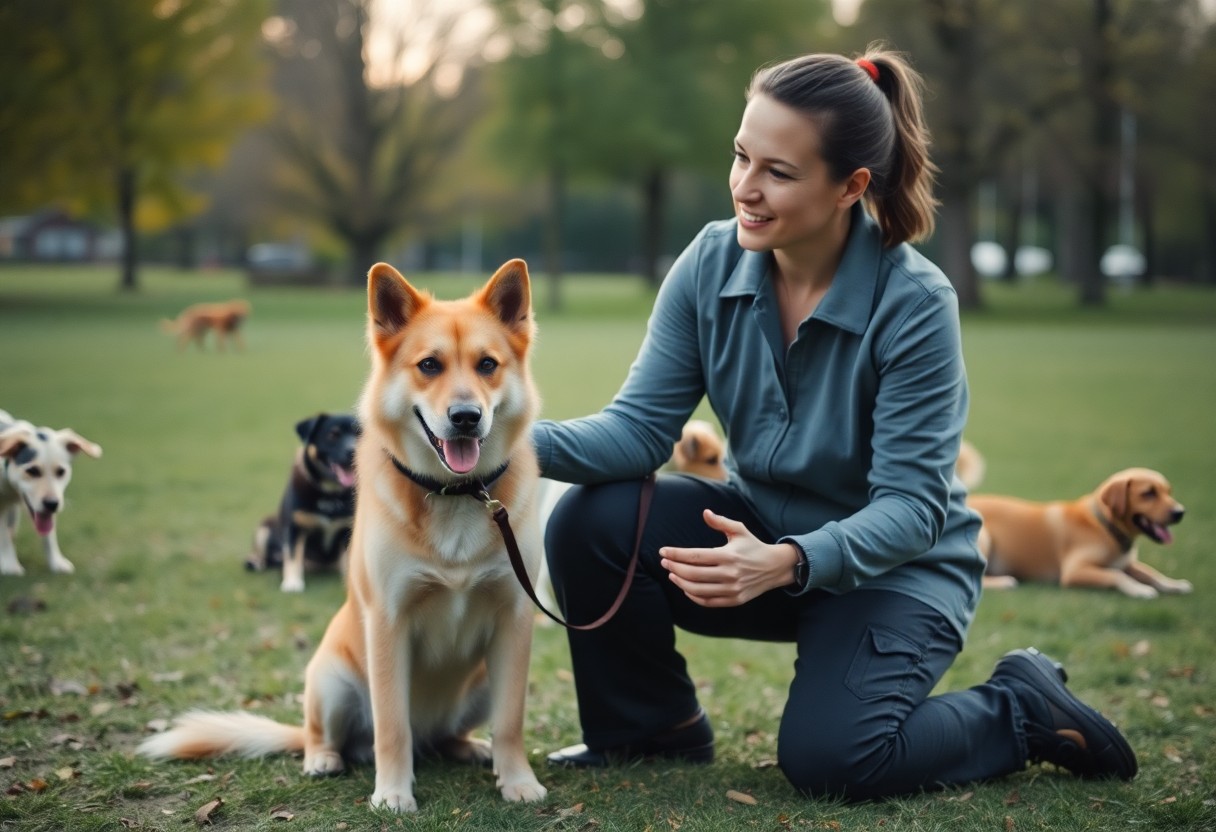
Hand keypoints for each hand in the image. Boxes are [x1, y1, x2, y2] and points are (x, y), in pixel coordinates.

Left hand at [659, 509, 800, 606]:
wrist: (775, 567)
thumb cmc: (753, 546)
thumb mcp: (739, 530)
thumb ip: (720, 522)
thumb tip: (704, 512)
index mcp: (728, 555)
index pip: (694, 556)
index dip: (675, 554)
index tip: (663, 551)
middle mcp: (729, 574)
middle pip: (692, 574)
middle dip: (674, 567)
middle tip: (664, 562)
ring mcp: (732, 589)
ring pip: (697, 590)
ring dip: (680, 583)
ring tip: (672, 574)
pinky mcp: (734, 600)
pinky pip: (708, 602)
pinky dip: (693, 596)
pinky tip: (686, 588)